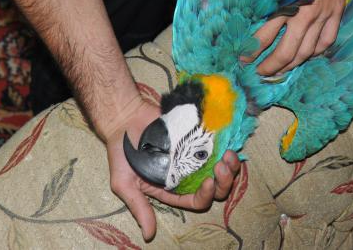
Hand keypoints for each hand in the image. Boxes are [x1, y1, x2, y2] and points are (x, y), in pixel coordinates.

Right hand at [101, 96, 240, 240]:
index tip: (208, 181)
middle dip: (224, 181)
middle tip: (222, 166)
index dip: (206, 195)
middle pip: (215, 187)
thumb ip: (139, 207)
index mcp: (172, 189)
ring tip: (229, 154)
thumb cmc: (122, 152)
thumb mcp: (125, 183)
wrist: (124, 118)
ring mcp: (194, 155)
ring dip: (230, 165)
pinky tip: (227, 141)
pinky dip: (225, 145)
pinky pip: (218, 145)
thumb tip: (149, 235)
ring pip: (221, 167)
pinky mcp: (198, 136)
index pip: (196, 201)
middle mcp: (187, 174)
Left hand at [242, 0, 345, 75]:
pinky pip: (326, 42)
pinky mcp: (336, 14)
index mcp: (285, 2)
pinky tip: (307, 55)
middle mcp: (304, 13)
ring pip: (306, 51)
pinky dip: (316, 52)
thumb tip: (245, 9)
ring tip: (281, 69)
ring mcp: (323, 16)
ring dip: (292, 64)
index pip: (265, 35)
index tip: (243, 59)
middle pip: (286, 51)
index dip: (253, 50)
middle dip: (271, 65)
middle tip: (261, 72)